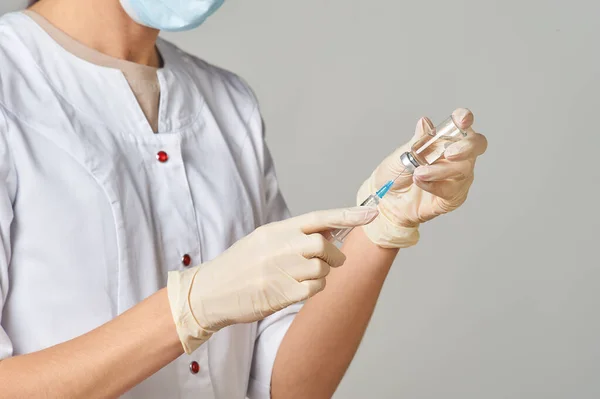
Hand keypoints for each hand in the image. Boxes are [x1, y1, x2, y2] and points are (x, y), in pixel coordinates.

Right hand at [167, 206, 378, 352]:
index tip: (372, 213)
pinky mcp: (280, 293)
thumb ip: (294, 234)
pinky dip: (313, 290)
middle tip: (328, 261)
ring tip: (302, 277)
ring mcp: (278, 270)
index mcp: (275, 231)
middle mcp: (278, 247)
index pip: (318, 218)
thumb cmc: (239, 266)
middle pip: (323, 245)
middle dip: (333, 255)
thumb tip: (330, 229)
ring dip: (321, 274)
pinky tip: (296, 289)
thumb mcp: (262, 241)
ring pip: (321, 269)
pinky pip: (314, 290)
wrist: (209, 292)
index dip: (347, 214)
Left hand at [359, 108, 487, 247]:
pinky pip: (452, 189)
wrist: (387, 200)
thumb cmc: (395, 175)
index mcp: (445, 139)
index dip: (465, 118)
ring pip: (463, 169)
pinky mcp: (455, 195)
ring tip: (418, 173)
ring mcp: (458, 176)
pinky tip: (420, 183)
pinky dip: (434, 185)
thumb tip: (425, 123)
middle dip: (466, 147)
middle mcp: (457, 155)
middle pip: (477, 145)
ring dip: (439, 171)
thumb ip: (417, 141)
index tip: (462, 120)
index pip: (462, 125)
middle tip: (449, 153)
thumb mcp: (402, 155)